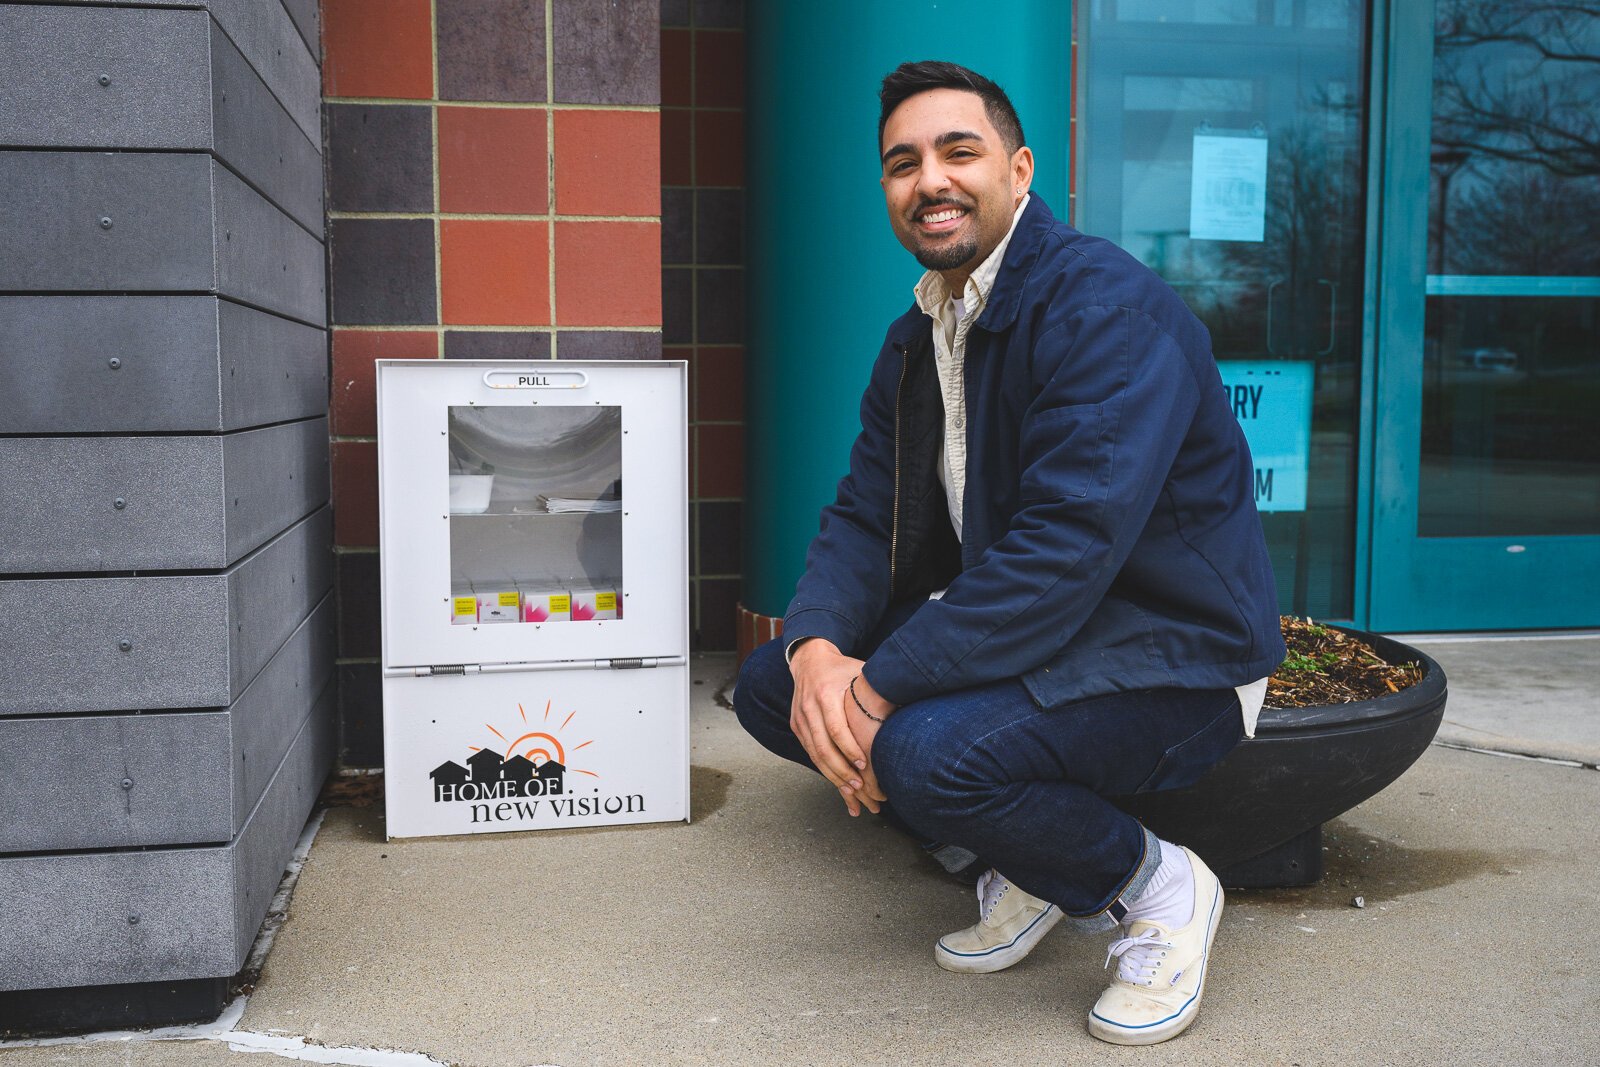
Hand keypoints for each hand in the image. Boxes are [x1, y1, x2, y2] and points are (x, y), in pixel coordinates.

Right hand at [788, 640, 893, 815]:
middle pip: (823, 747)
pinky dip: (825, 771)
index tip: (865, 764)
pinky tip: (839, 785)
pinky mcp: (797, 727)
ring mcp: (800, 719)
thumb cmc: (842, 668)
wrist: (810, 661)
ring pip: (815, 755)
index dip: (850, 749)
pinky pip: (810, 753)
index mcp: (825, 694)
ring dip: (834, 776)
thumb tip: (908, 704)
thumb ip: (877, 689)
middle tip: (861, 788)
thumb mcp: (860, 672)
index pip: (836, 728)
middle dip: (842, 771)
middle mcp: (809, 708)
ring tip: (852, 793)